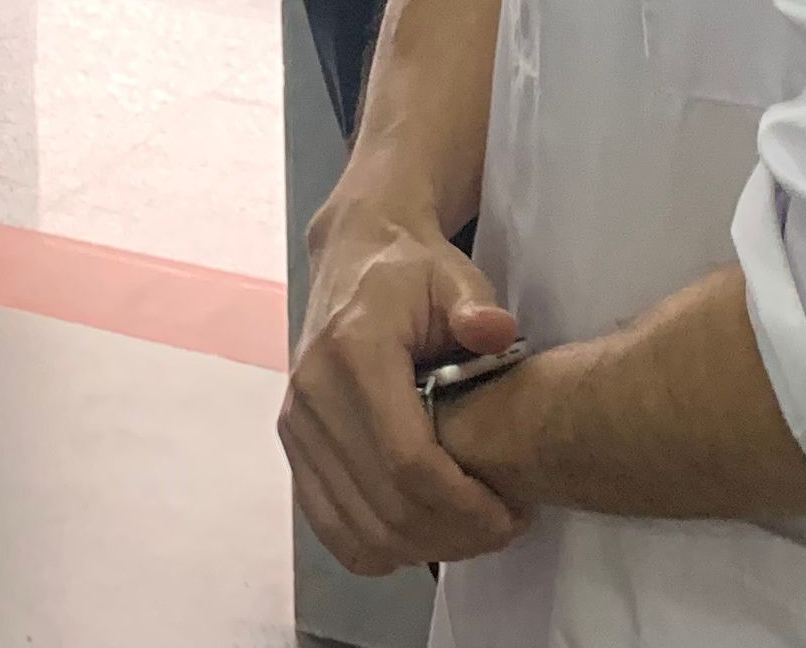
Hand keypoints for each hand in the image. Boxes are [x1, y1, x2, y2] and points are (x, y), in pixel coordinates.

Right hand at [283, 197, 529, 575]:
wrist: (354, 255)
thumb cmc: (411, 271)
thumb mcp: (454, 274)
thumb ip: (475, 304)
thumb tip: (494, 331)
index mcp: (353, 352)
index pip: (407, 461)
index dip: (463, 506)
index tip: (511, 512)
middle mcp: (313, 393)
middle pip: (385, 507)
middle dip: (455, 535)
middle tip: (505, 526)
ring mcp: (296, 424)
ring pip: (360, 529)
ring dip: (424, 549)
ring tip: (473, 530)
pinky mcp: (293, 444)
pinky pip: (331, 527)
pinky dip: (381, 547)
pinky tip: (424, 530)